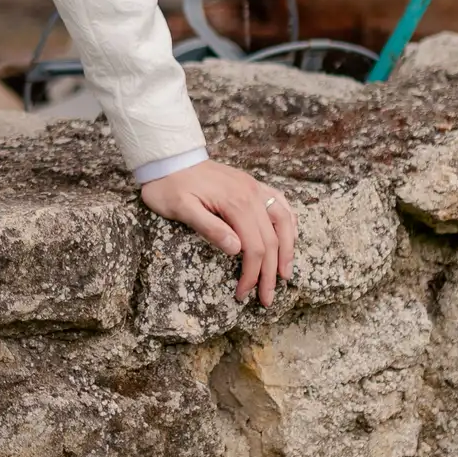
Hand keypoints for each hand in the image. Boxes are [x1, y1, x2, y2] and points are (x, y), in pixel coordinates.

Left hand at [139, 160, 296, 305]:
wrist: (168, 158)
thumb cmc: (169, 187)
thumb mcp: (181, 209)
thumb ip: (209, 228)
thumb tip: (237, 250)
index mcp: (235, 203)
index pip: (254, 247)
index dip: (252, 274)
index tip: (243, 294)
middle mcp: (251, 194)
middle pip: (272, 240)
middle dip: (270, 273)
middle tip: (266, 298)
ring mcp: (254, 188)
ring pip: (284, 222)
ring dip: (287, 250)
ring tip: (284, 275)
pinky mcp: (252, 185)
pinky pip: (281, 203)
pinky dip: (289, 223)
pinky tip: (288, 237)